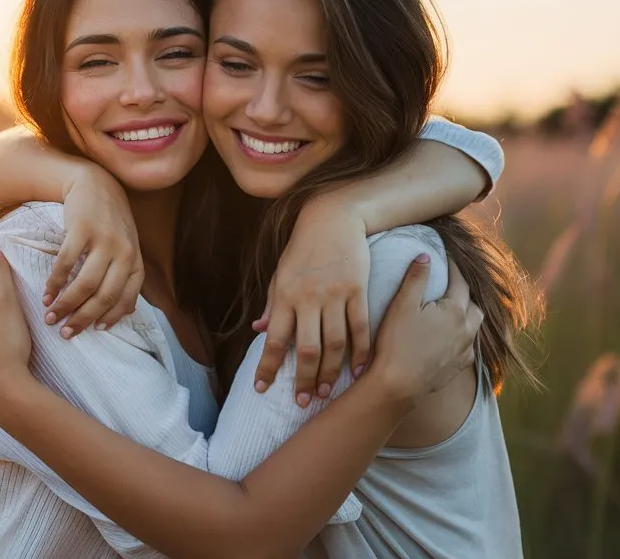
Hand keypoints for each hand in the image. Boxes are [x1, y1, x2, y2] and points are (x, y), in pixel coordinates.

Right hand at [43, 167, 143, 335]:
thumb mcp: (126, 248)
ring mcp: (104, 240)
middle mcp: (124, 253)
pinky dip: (55, 283)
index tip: (93, 330)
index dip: (110, 318)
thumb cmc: (109, 222)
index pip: (126, 299)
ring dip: (66, 305)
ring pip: (85, 285)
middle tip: (65, 332)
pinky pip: (66, 264)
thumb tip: (122, 313)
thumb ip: (125, 276)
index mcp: (136, 261)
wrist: (95, 184)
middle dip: (83, 319)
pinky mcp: (82, 230)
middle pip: (104, 297)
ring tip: (51, 317)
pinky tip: (46, 293)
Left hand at [253, 198, 370, 403]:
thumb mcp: (280, 273)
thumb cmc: (302, 248)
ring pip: (334, 344)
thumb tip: (259, 330)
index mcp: (285, 295)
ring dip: (329, 373)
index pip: (274, 340)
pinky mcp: (358, 290)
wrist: (333, 217)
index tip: (260, 389)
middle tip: (300, 402)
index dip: (267, 367)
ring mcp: (335, 295)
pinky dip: (360, 352)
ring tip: (324, 393)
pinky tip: (356, 371)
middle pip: (306, 349)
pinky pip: (360, 327)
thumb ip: (273, 303)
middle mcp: (308, 298)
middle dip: (302, 379)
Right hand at [368, 255, 482, 405]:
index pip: (459, 281)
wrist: (398, 385)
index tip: (447, 256)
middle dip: (465, 292)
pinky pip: (469, 347)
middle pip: (474, 305)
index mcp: (454, 311)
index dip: (453, 267)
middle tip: (452, 285)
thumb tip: (426, 255)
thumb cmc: (396, 342)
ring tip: (455, 310)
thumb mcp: (402, 304)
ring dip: (468, 315)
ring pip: (475, 327)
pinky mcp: (458, 367)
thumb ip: (416, 278)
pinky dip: (464, 337)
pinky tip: (453, 339)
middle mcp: (466, 330)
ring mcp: (464, 351)